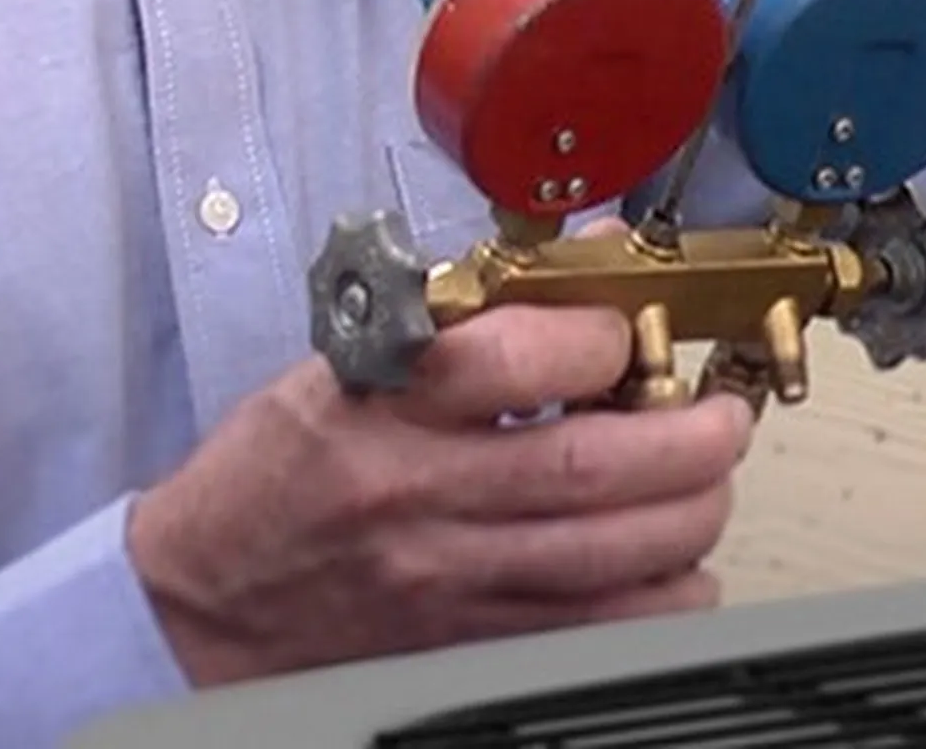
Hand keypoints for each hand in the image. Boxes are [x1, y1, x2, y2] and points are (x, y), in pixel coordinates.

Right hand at [126, 302, 752, 687]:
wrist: (207, 597)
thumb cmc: (270, 471)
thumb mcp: (333, 367)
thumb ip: (445, 329)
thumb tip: (555, 283)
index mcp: (380, 405)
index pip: (511, 359)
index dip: (593, 335)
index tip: (620, 325)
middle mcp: (422, 493)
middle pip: (589, 468)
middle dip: (687, 435)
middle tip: (718, 410)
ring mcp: (454, 579)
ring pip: (614, 555)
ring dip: (692, 512)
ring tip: (708, 476)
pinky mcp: (472, 642)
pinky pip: (599, 630)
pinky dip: (664, 596)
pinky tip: (676, 563)